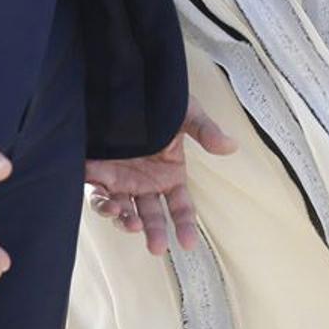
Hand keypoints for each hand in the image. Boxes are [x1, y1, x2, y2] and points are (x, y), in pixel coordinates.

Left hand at [85, 98, 236, 255]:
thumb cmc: (157, 98)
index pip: (181, 206)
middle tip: (156, 246)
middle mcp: (145, 182)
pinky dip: (101, 202)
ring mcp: (121, 179)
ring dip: (126, 221)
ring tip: (132, 224)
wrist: (124, 82)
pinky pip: (97, 193)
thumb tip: (231, 146)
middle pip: (152, 216)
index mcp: (170, 173)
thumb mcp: (185, 113)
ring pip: (124, 211)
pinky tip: (108, 204)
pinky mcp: (97, 170)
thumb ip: (205, 131)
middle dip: (155, 233)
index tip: (188, 243)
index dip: (185, 225)